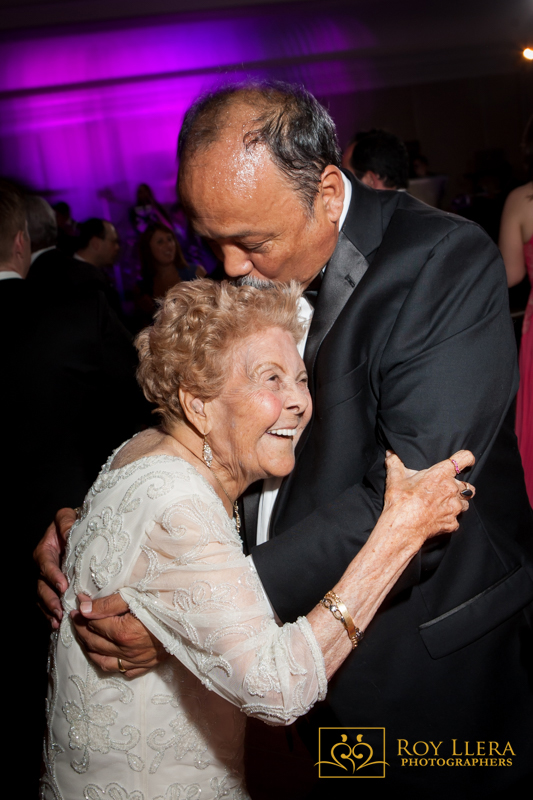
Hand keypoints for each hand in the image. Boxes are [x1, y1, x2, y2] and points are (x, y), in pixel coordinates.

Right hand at [34, 507, 75, 628]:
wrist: (80, 529)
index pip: (45, 563)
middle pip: (42, 584)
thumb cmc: (75, 523)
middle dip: (50, 599)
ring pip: (44, 596)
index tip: (62, 586)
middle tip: (60, 610)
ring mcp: (48, 578)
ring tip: (59, 620)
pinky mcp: (53, 587)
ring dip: (50, 609)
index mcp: (46, 549)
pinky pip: (48, 602)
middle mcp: (44, 565)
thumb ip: (66, 523)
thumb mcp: (69, 518)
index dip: (52, 575)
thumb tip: (67, 532)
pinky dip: (51, 613)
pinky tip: (57, 624)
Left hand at [71, 593, 168, 678]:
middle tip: (76, 617)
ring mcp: (137, 661)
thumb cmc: (165, 603)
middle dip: (81, 629)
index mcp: (124, 633)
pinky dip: (109, 663)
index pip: (94, 624)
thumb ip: (108, 604)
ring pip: (103, 660)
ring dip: (90, 648)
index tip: (78, 602)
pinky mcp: (146, 666)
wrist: (193, 620)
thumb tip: (83, 608)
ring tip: (84, 635)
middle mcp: (128, 651)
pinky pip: (122, 670)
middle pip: (94, 642)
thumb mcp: (136, 597)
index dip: (83, 612)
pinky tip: (105, 654)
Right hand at [383, 449, 474, 547]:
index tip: (466, 461)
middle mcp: (452, 489)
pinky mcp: (453, 523)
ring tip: (442, 505)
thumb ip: (394, 463)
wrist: (403, 527)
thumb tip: (390, 453)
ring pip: (465, 503)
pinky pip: (455, 519)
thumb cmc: (400, 501)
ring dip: (457, 503)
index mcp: (441, 474)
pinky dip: (448, 519)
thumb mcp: (394, 478)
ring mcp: (455, 508)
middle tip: (445, 490)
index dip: (466, 459)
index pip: (464, 459)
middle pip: (468, 485)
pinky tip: (437, 518)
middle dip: (459, 487)